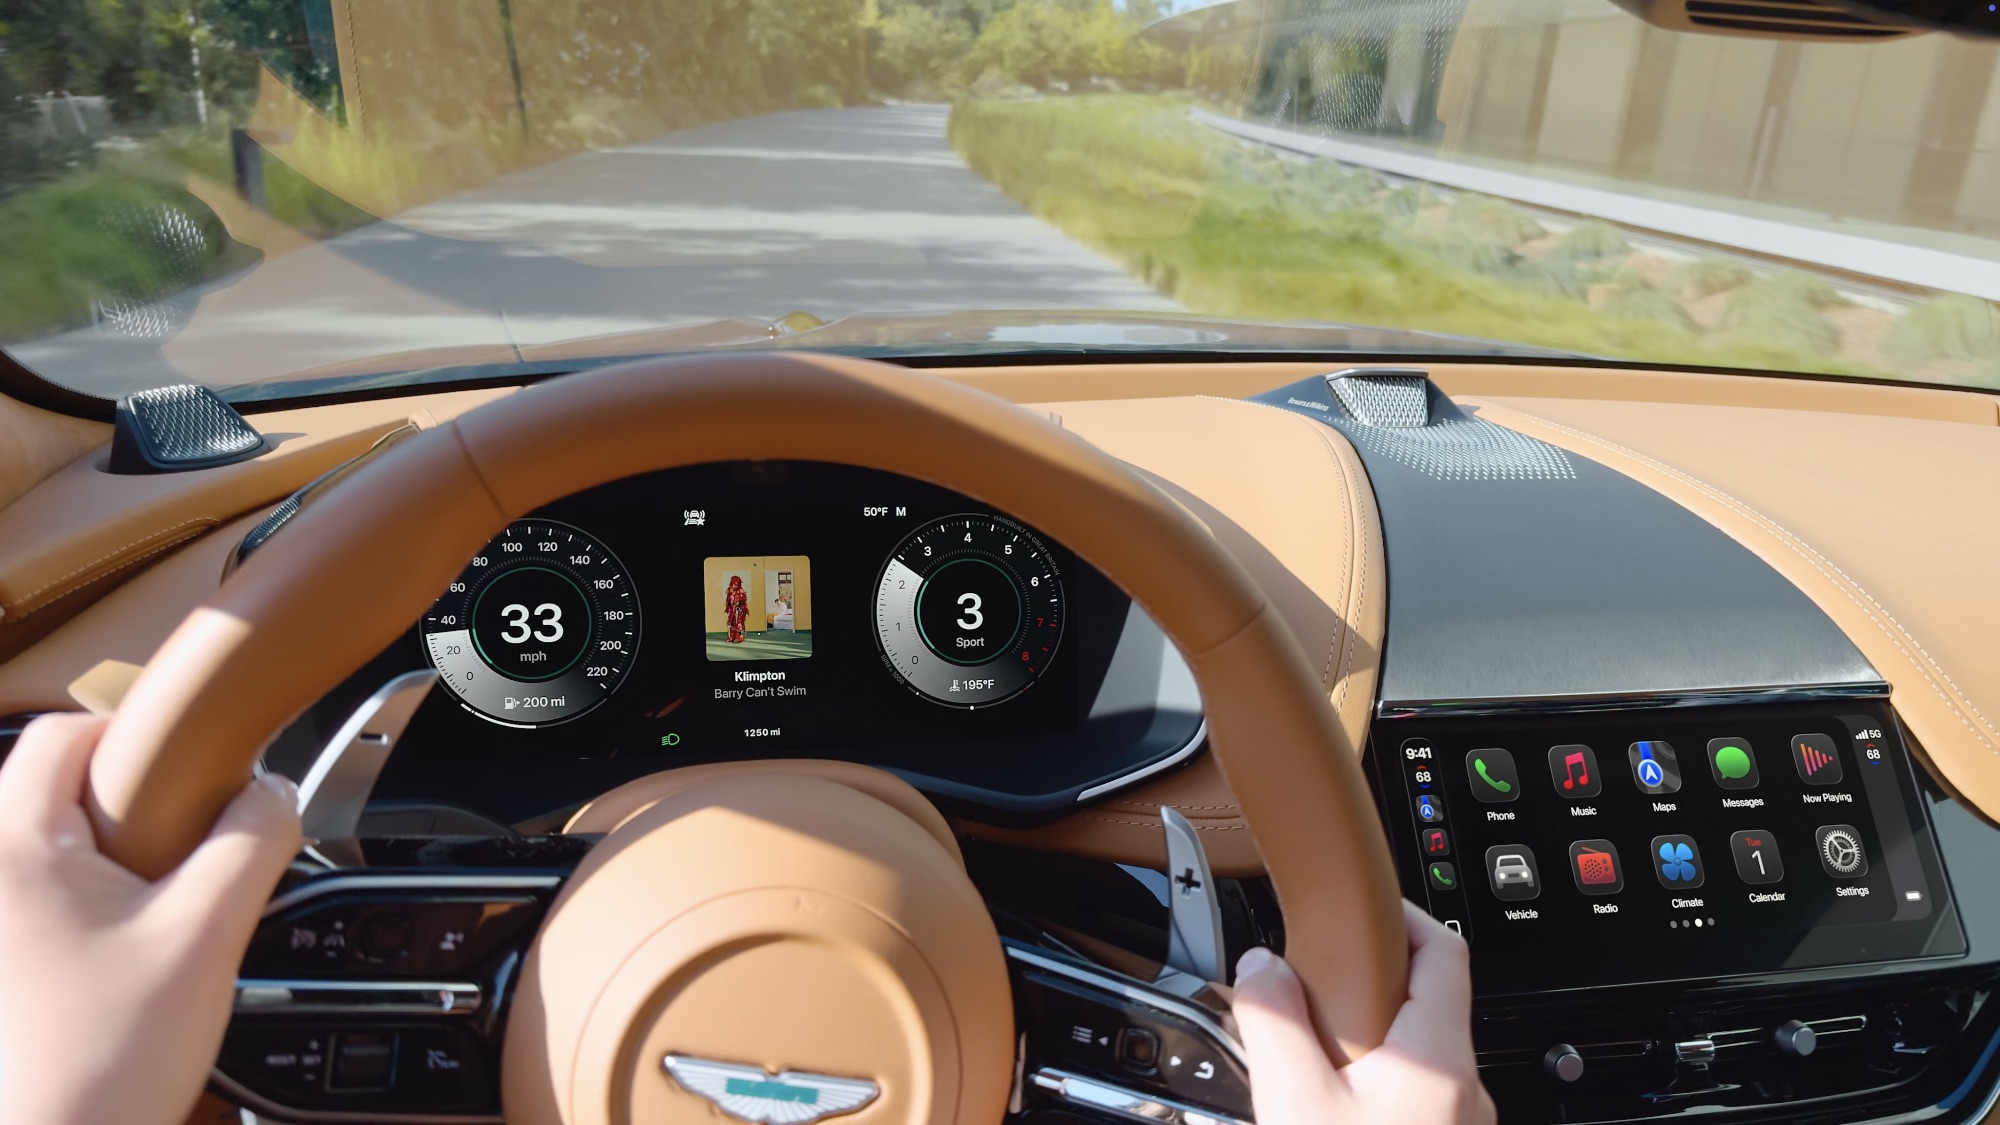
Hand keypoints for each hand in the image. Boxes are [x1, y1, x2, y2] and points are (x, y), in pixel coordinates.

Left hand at [0, 714, 300, 1124]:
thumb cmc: (98, 1064)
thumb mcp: (205, 938)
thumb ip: (252, 845)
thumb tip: (277, 793)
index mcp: (14, 847)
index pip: (67, 732)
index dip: (143, 737)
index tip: (196, 774)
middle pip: (53, 786)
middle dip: (130, 806)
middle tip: (182, 852)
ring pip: (47, 847)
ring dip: (106, 860)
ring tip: (152, 911)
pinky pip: (35, 902)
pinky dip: (81, 907)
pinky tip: (119, 957)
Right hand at [1233, 900, 1493, 1124]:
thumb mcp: (1293, 1107)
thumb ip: (1276, 1027)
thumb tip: (1261, 970)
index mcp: (1439, 1062)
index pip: (1443, 950)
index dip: (1400, 915)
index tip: (1358, 910)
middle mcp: (1462, 1090)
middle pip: (1421, 1001)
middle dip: (1362, 987)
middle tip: (1312, 990)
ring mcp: (1454, 1122)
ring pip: (1409, 1052)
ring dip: (1361, 1041)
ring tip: (1306, 1055)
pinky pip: (1406, 1094)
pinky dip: (1366, 1082)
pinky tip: (1322, 1104)